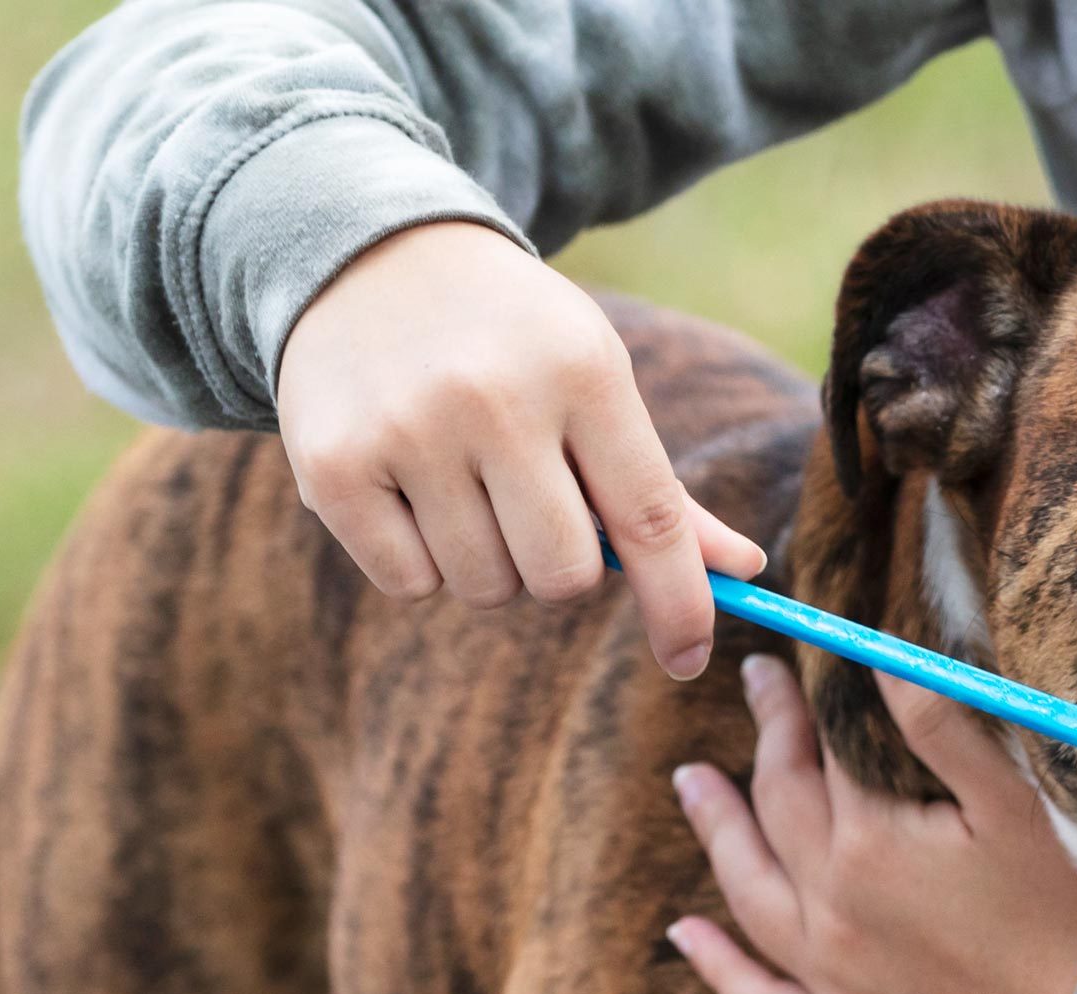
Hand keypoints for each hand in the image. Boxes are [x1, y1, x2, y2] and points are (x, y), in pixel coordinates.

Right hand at [276, 221, 765, 677]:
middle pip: (562, 576)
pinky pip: (408, 583)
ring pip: (484, 587)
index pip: (651, 520)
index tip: (689, 658)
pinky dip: (418, 561)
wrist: (365, 251)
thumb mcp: (593, 379)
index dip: (679, 603)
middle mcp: (495, 398)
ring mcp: (407, 430)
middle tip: (532, 509)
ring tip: (462, 481)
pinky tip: (407, 486)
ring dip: (487, 561)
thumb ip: (661, 489)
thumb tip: (745, 573)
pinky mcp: (332, 465)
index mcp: (584, 370)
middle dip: (558, 568)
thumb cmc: (509, 337)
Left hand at [668, 656, 1076, 993]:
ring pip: (749, 895)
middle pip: (776, 810)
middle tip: (753, 690)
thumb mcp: (1015, 803)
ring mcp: (830, 985)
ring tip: (692, 785)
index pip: (816, 752)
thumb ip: (941, 723)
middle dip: (764, 743)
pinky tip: (687, 935)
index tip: (785, 665)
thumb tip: (880, 655)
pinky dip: (718, 967)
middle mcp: (829, 912)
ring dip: (716, 833)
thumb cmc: (1073, 915)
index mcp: (867, 844)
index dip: (800, 702)